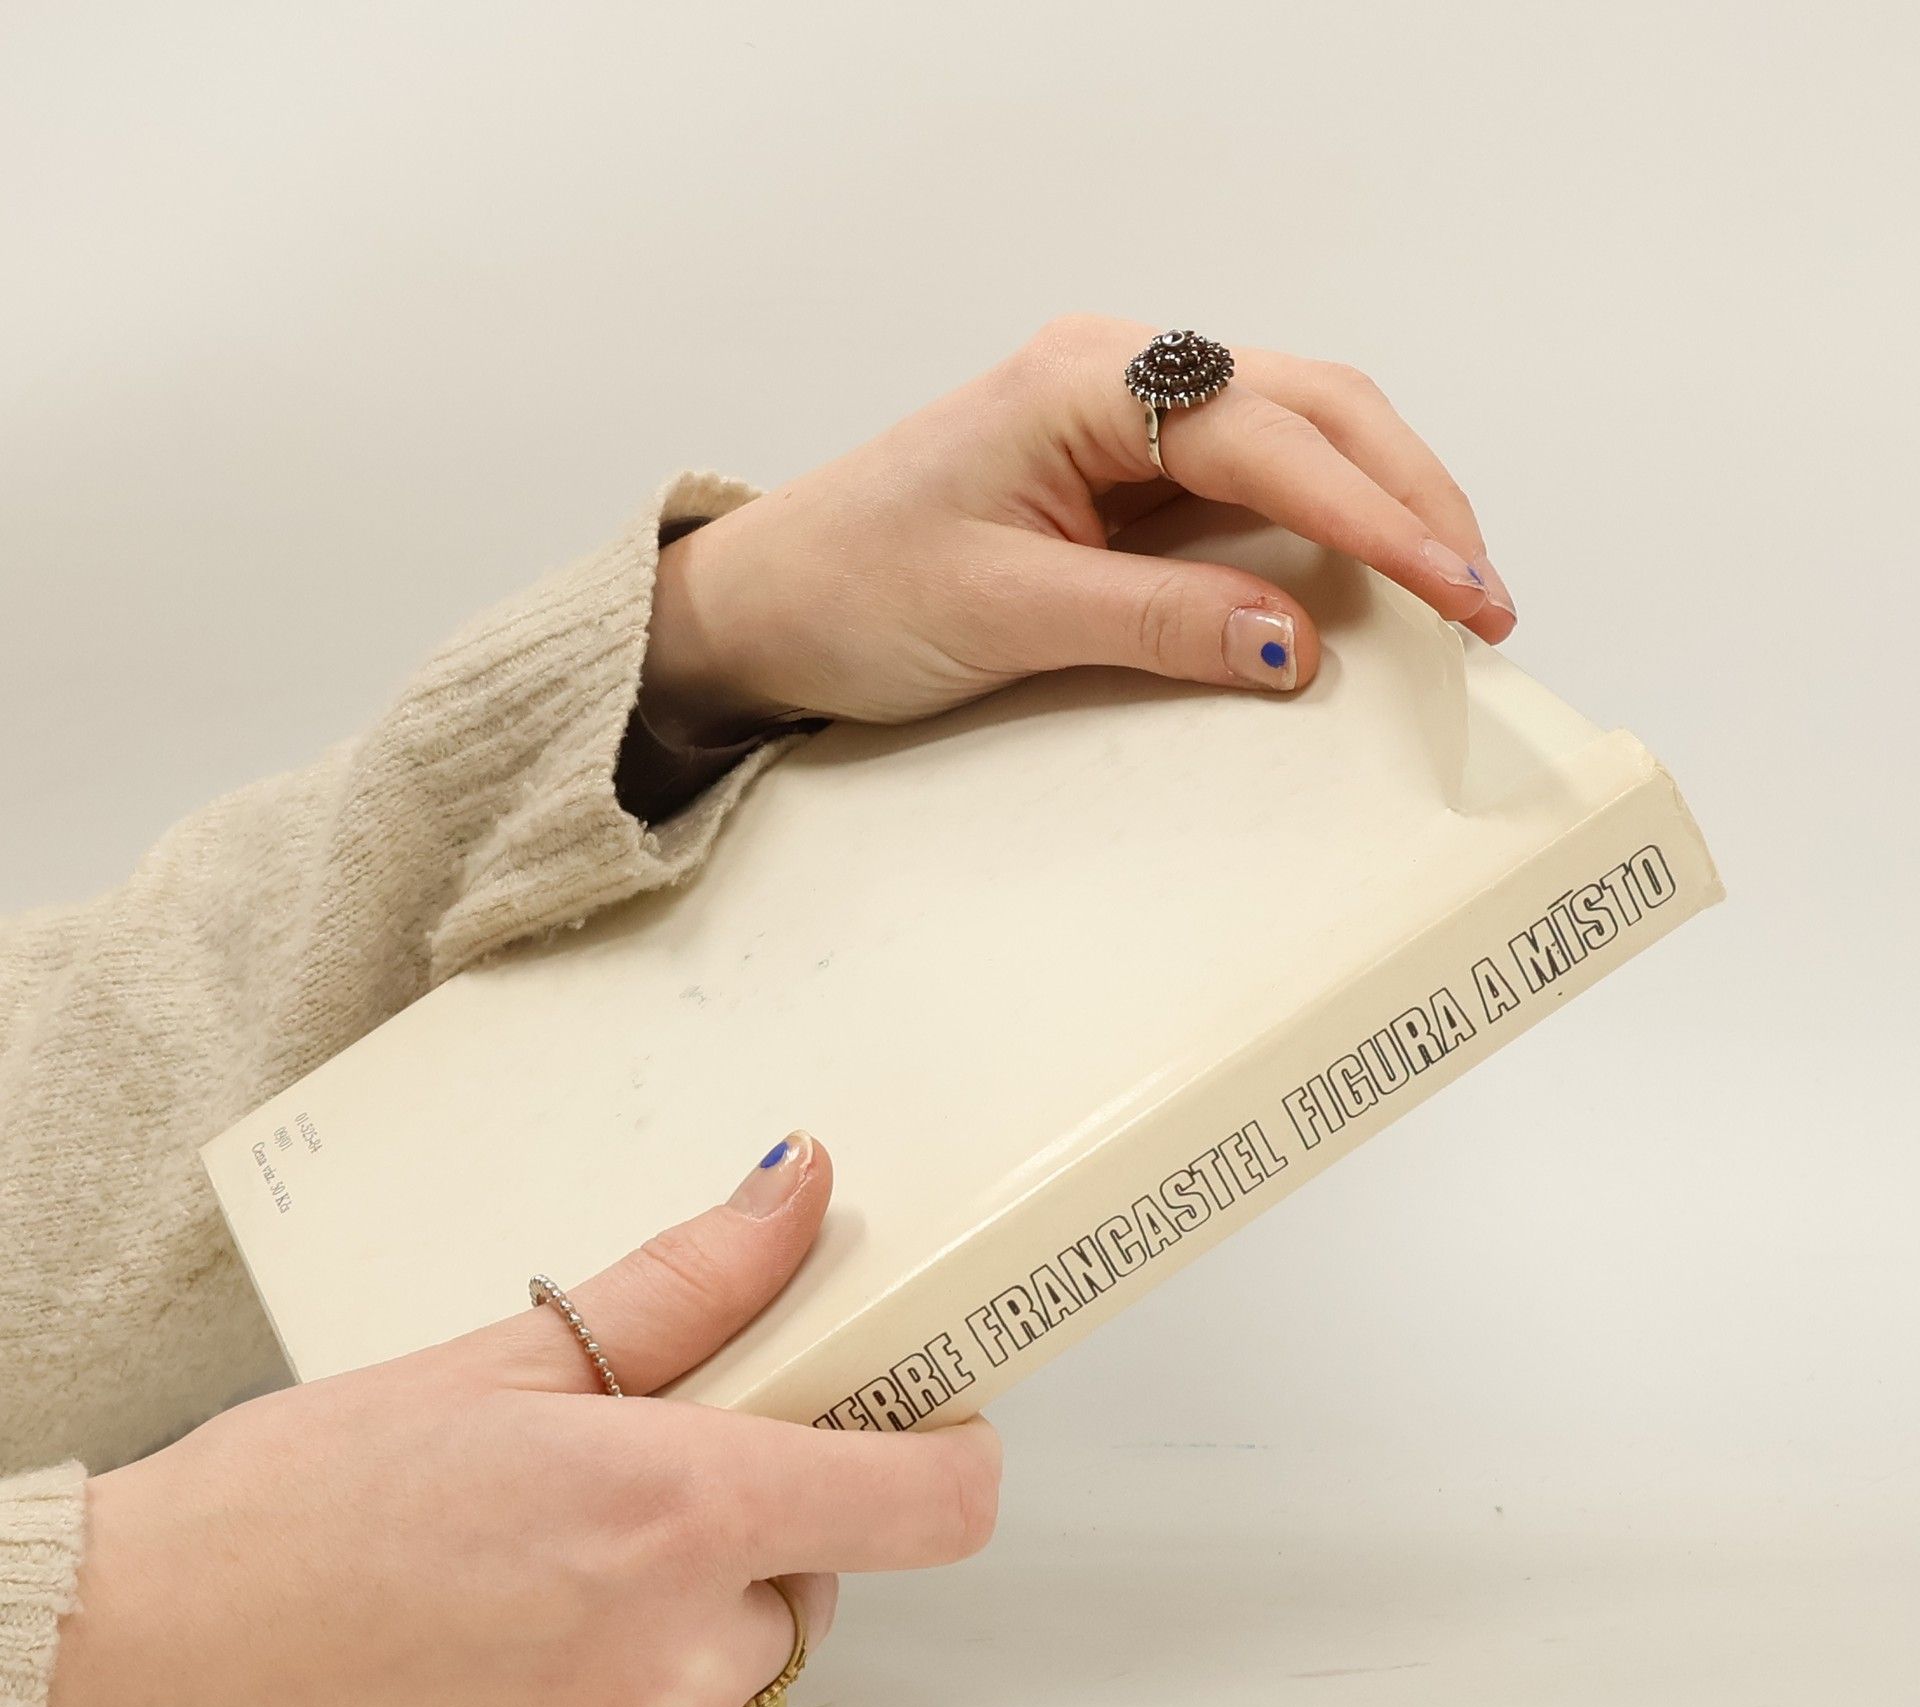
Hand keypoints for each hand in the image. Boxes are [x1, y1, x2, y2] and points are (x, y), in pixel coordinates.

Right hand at [20, 1133, 999, 1706]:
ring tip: (514, 1602)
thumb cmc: (278, 1519)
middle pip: (807, 1582)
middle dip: (742, 1534)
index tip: (928, 1427)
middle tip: (608, 1503)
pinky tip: (489, 1692)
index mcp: (670, 1509)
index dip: (945, 1453)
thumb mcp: (497, 1363)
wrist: (116, 1692)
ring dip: (660, 1639)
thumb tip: (794, 1193)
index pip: (926, 1501)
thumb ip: (686, 1287)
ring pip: (721, 1686)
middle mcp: (669, 1665)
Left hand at [643, 312, 1514, 742]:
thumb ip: (1154, 621)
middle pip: (1314, 409)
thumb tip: (1298, 642)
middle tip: (1486, 600)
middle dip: (1412, 499)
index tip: (1459, 591)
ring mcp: (1125, 424)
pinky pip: (1255, 485)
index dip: (1378, 518)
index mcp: (1082, 384)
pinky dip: (1326, 528)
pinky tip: (1367, 579)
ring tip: (1455, 591)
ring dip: (1385, 505)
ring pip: (1299, 436)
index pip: (1273, 438)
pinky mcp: (1125, 477)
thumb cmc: (853, 584)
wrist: (768, 602)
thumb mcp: (1002, 613)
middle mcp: (1118, 382)